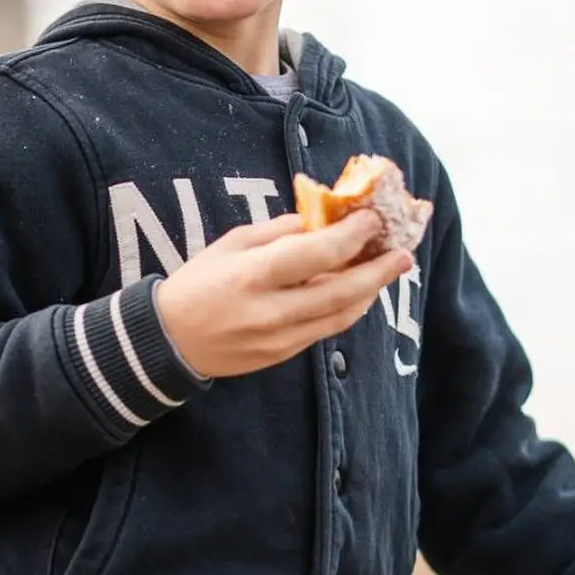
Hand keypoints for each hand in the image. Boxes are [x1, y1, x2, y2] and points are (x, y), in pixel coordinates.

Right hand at [155, 211, 410, 377]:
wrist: (169, 340)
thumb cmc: (198, 282)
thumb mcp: (231, 243)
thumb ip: (278, 232)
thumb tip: (321, 222)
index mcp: (254, 274)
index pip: (318, 253)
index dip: (353, 235)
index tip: (374, 219)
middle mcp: (271, 310)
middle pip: (341, 291)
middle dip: (379, 271)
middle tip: (405, 253)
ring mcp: (279, 338)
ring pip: (340, 316)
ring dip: (371, 292)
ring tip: (390, 271)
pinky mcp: (281, 355)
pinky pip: (325, 330)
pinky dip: (347, 309)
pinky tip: (359, 293)